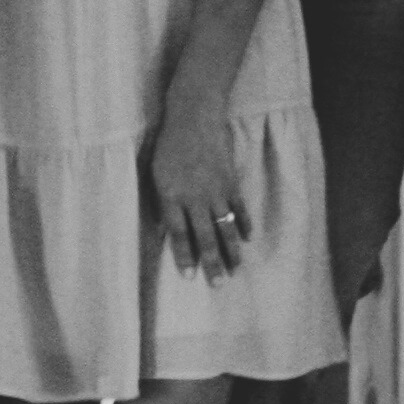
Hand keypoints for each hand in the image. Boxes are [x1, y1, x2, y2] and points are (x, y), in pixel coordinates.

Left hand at [145, 92, 251, 280]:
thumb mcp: (155, 173)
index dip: (184, 256)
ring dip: (231, 251)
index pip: (179, 234)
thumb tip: (167, 227)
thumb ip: (163, 201)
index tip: (189, 276)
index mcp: (171, 196)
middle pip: (205, 237)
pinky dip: (244, 225)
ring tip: (235, 270)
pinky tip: (247, 239)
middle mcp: (195, 197)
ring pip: (225, 228)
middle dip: (212, 263)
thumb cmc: (168, 146)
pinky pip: (239, 209)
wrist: (193, 118)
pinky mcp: (231, 182)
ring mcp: (216, 191)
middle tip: (218, 286)